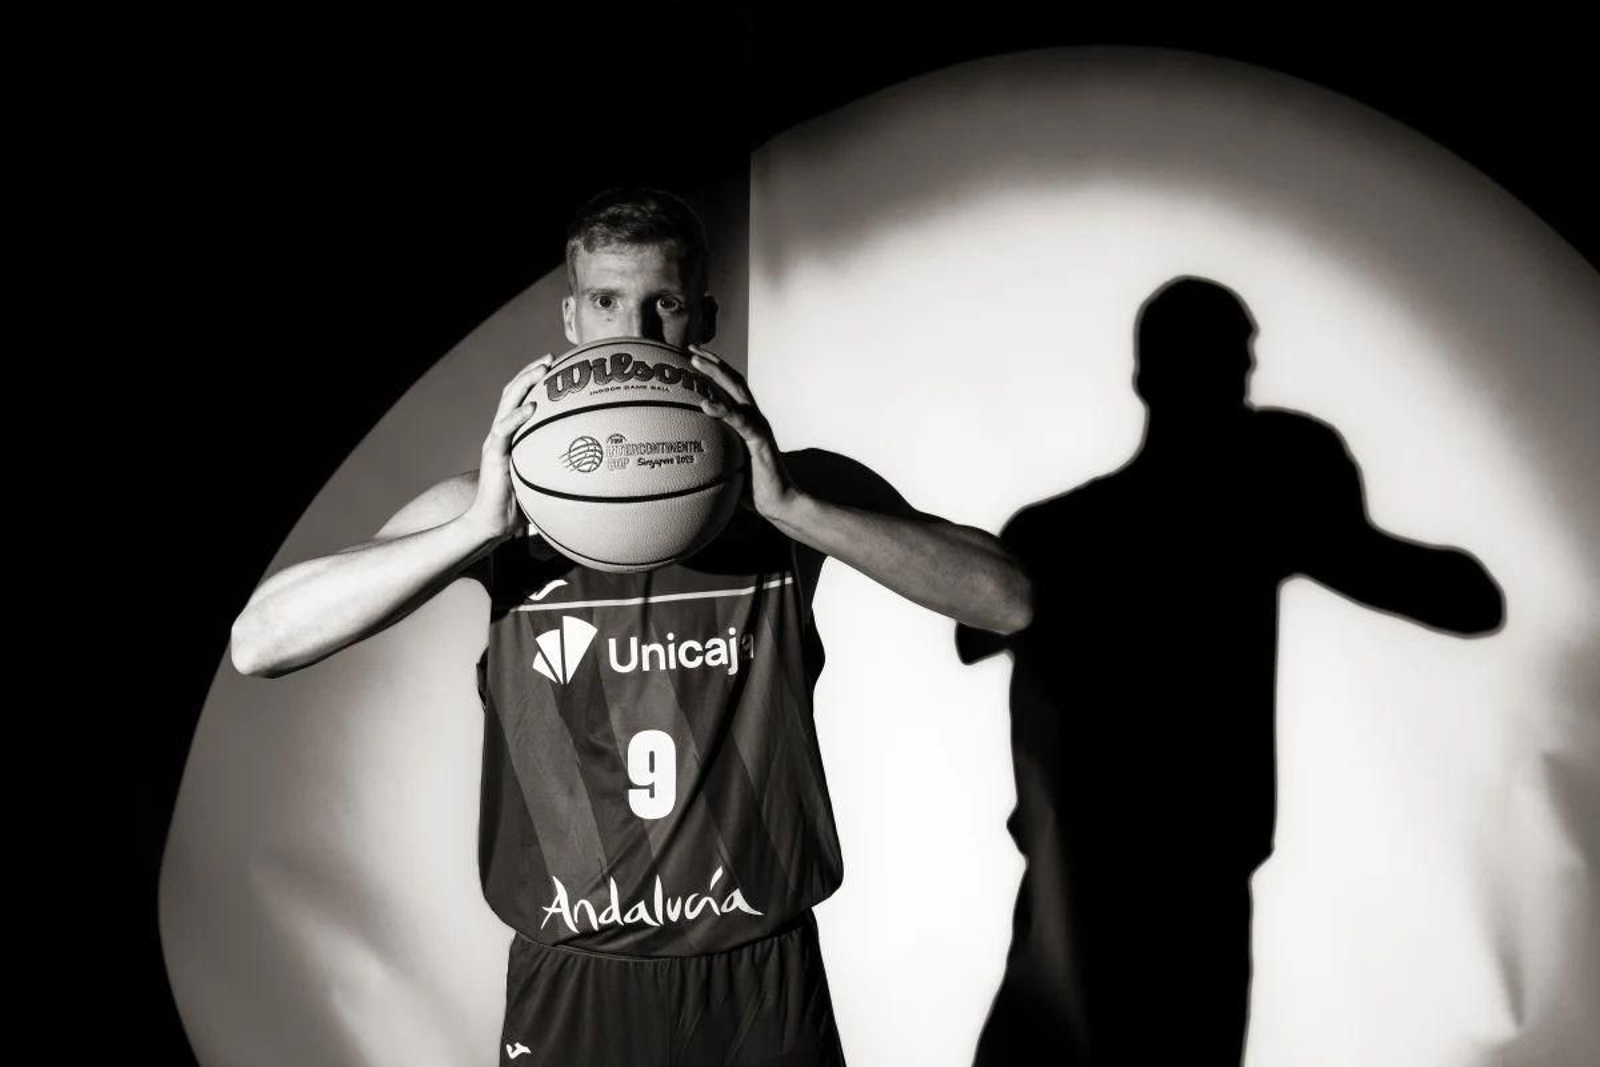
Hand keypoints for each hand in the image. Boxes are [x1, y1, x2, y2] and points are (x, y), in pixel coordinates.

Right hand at [467, 354, 553, 539]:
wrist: (492, 524)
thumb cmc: (521, 504)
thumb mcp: (545, 479)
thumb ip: (561, 466)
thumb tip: (597, 465)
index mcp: (514, 435)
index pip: (522, 398)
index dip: (536, 380)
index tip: (558, 365)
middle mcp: (502, 433)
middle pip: (513, 392)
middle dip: (531, 371)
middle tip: (551, 357)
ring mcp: (496, 442)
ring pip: (507, 403)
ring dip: (524, 383)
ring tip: (542, 370)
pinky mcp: (494, 455)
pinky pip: (504, 430)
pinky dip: (517, 416)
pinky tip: (531, 406)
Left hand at [688, 345, 799, 518]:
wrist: (780, 503)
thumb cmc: (752, 488)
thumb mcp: (727, 465)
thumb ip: (712, 454)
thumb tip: (683, 456)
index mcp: (746, 421)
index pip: (730, 387)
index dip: (714, 369)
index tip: (692, 356)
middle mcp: (754, 418)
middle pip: (733, 380)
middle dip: (712, 361)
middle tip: (691, 348)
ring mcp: (758, 426)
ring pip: (738, 391)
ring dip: (716, 374)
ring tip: (696, 362)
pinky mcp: (760, 440)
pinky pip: (740, 421)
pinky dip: (723, 410)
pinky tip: (705, 404)